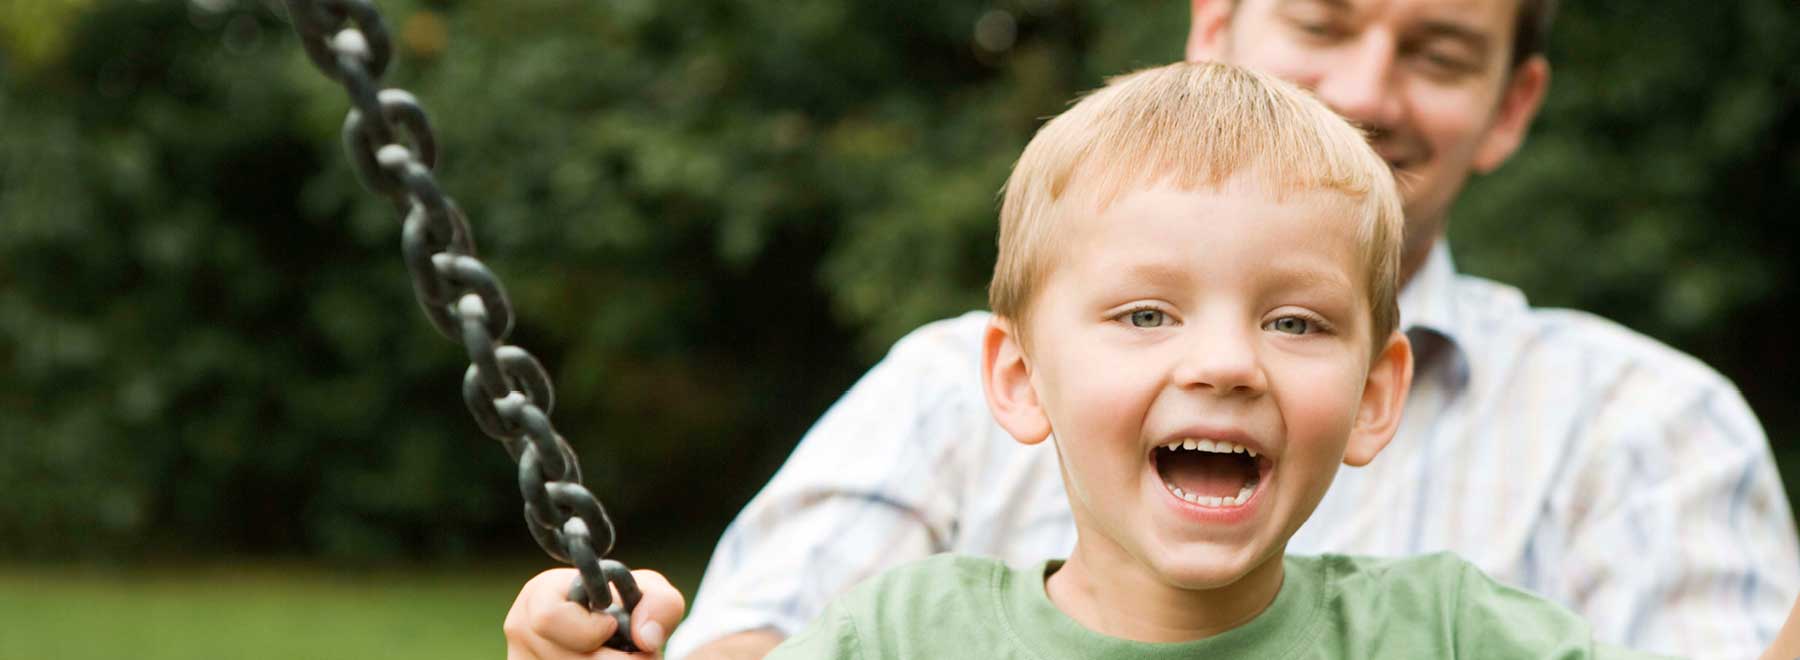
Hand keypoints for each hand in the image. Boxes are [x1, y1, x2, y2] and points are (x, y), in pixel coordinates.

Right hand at [505, 567, 685, 658]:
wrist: (615, 630)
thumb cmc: (627, 607)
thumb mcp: (650, 593)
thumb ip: (661, 604)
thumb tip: (645, 638)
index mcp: (539, 595)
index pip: (549, 618)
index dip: (589, 630)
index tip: (613, 626)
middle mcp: (520, 629)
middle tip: (637, 657)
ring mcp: (521, 659)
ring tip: (620, 656)